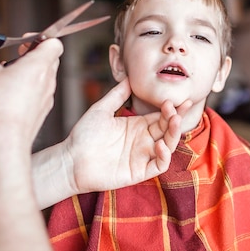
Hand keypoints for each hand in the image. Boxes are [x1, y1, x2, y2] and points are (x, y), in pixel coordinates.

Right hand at [0, 35, 62, 157]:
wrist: (5, 138)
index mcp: (39, 65)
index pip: (55, 43)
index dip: (41, 38)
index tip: (23, 41)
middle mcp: (48, 80)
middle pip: (51, 58)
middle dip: (34, 53)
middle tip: (16, 56)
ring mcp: (48, 96)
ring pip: (46, 75)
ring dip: (31, 70)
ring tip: (9, 75)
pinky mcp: (44, 109)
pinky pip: (42, 91)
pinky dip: (31, 87)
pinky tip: (11, 93)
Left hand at [62, 79, 190, 194]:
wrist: (71, 160)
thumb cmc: (84, 135)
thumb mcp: (101, 109)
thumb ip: (117, 95)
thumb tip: (129, 77)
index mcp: (137, 126)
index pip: (161, 116)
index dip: (170, 109)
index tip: (174, 99)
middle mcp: (143, 141)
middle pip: (167, 129)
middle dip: (176, 118)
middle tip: (178, 107)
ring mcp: (142, 157)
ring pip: (168, 146)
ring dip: (174, 134)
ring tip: (174, 120)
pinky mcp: (139, 172)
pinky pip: (159, 165)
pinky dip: (164, 156)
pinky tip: (159, 144)